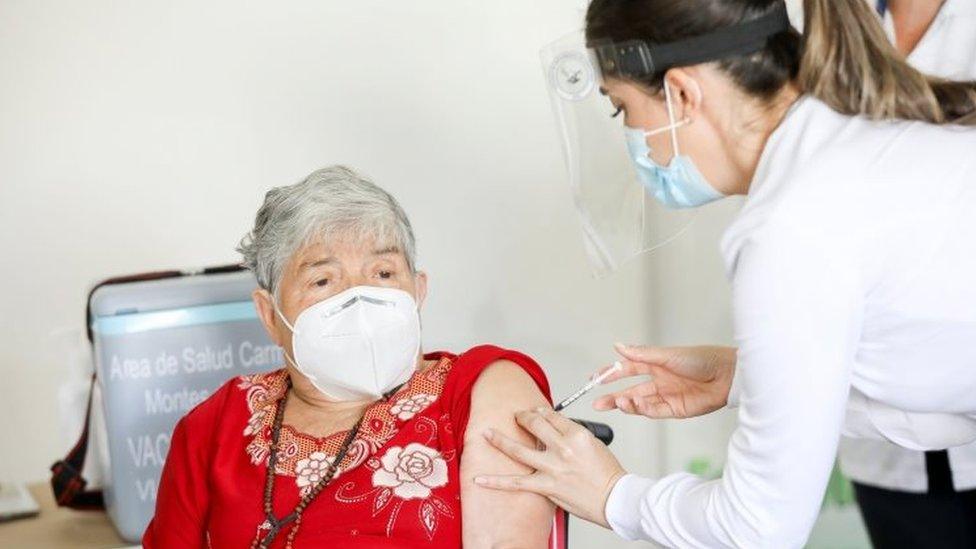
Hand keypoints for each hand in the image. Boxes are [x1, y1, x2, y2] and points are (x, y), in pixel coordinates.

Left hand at [473, 408, 625, 527]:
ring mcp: (553, 467)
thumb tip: (552, 429)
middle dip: (523, 417)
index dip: (541, 412)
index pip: (551, 415)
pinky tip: (480, 479)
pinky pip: (516, 483)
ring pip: (519, 449)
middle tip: (518, 417)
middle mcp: (563, 448)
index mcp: (577, 434)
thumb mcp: (593, 443)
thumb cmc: (608, 473)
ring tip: (487, 433)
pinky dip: (496, 481)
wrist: (615, 498)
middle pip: (534, 424)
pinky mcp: (547, 486)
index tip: (536, 412)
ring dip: (499, 439)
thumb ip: (570, 435)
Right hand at [592, 343, 735, 418]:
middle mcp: (659, 380)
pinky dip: (642, 410)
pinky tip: (635, 405)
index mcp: (655, 364)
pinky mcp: (675, 409)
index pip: (627, 369)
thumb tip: (618, 346)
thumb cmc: (702, 359)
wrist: (727, 375)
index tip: (595, 378)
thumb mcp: (667, 354)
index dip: (611, 374)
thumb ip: (641, 354)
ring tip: (617, 402)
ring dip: (626, 403)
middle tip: (597, 403)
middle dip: (612, 396)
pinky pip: (654, 411)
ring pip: (639, 402)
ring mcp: (666, 396)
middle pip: (630, 390)